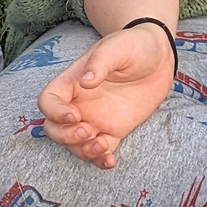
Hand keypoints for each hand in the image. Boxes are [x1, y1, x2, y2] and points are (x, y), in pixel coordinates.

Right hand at [37, 24, 175, 168]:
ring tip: (103, 146)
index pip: (48, 100)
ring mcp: (96, 118)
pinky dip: (101, 161)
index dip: (54, 112)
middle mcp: (80, 102)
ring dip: (83, 151)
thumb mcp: (116, 47)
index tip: (74, 115)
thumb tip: (86, 81)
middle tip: (87, 131)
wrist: (159, 56)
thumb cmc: (133, 45)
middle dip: (65, 137)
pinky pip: (100, 151)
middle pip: (54, 128)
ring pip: (74, 144)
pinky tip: (111, 160)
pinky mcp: (114, 130)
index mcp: (73, 81)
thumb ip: (100, 62)